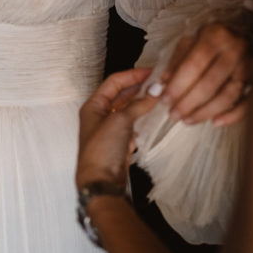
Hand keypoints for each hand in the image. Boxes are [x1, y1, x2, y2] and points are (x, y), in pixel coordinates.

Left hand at [76, 67, 155, 188]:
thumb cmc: (103, 148)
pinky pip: (131, 122)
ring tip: (159, 95)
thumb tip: (156, 90)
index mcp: (94, 104)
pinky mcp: (118, 140)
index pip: (114, 81)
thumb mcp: (121, 121)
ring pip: (127, 108)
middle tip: (158, 82)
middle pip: (120, 93)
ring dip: (141, 101)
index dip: (132, 75)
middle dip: (138, 87)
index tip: (151, 72)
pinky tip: (151, 114)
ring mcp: (109, 127)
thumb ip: (138, 105)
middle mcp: (99, 113)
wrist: (101, 181)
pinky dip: (140, 117)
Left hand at [154, 22, 249, 126]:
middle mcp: (235, 49)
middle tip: (173, 115)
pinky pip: (247, 103)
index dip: (177, 86)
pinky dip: (232, 115)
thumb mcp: (190, 42)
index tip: (163, 100)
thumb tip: (161, 86)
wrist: (243, 32)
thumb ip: (176, 63)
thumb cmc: (210, 39)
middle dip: (188, 103)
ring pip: (228, 95)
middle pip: (210, 83)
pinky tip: (215, 122)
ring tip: (188, 120)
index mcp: (215, 36)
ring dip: (205, 112)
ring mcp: (250, 65)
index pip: (193, 65)